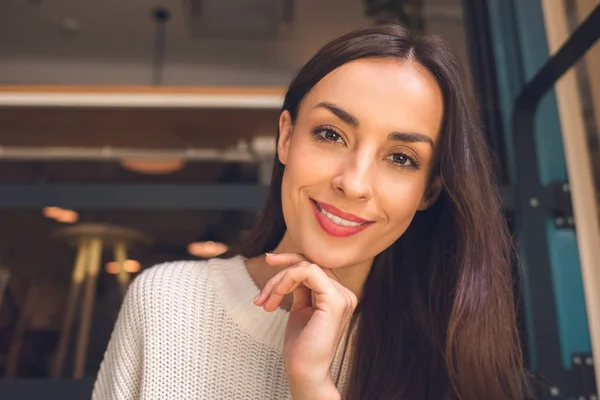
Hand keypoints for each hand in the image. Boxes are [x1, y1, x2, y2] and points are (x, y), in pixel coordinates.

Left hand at [253, 253, 356, 398]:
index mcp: (338, 296)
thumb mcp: (300, 309)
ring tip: (265, 302)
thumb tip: (291, 269)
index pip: (314, 268)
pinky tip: (275, 297)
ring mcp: (343, 296)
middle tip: (261, 294)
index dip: (290, 261)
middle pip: (309, 265)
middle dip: (280, 273)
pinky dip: (286, 280)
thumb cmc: (300, 347)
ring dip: (279, 281)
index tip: (268, 259)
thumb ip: (301, 289)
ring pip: (305, 267)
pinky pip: (308, 272)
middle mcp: (345, 294)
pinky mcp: (334, 301)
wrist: (305, 372)